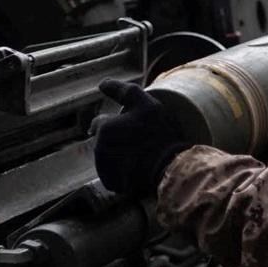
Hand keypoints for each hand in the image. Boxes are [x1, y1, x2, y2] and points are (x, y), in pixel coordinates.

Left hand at [90, 77, 188, 197]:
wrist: (168, 168)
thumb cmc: (158, 134)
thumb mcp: (146, 104)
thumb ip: (124, 91)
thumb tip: (102, 83)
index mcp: (105, 129)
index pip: (100, 123)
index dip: (114, 122)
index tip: (128, 125)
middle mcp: (99, 149)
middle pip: (103, 141)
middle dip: (115, 139)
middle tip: (137, 140)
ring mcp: (104, 169)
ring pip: (106, 156)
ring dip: (117, 153)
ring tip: (138, 154)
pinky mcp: (111, 183)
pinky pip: (112, 173)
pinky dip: (120, 170)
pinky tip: (136, 167)